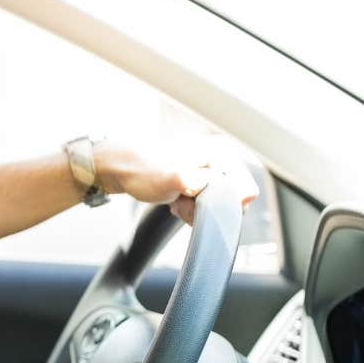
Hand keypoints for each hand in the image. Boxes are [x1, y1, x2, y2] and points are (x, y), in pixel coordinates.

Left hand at [96, 139, 259, 224]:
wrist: (118, 168)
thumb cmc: (143, 170)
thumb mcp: (178, 180)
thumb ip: (212, 186)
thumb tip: (245, 196)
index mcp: (221, 152)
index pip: (245, 191)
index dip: (222, 205)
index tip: (197, 202)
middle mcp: (219, 157)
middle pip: (230, 200)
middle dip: (206, 209)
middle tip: (182, 202)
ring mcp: (209, 168)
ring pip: (215, 205)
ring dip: (196, 209)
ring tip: (176, 201)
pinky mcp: (198, 178)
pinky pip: (203, 203)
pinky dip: (190, 207)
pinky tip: (175, 201)